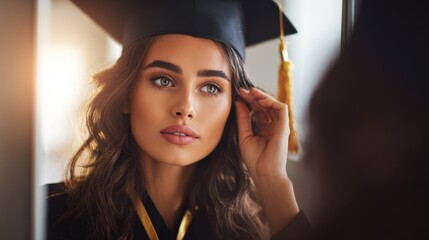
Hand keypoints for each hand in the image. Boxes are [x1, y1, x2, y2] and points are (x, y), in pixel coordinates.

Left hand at [235, 87, 298, 234]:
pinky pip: (281, 108)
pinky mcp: (285, 126)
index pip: (258, 110)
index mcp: (264, 129)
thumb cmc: (254, 159)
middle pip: (265, 106)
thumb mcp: (244, 135)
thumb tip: (238, 102)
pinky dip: (271, 101)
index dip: (249, 101)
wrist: (264, 173)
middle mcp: (273, 126)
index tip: (238, 94)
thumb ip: (242, 119)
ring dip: (262, 96)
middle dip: (254, 96)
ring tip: (250, 92)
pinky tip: (259, 99)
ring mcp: (279, 126)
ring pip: (273, 104)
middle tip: (242, 90)